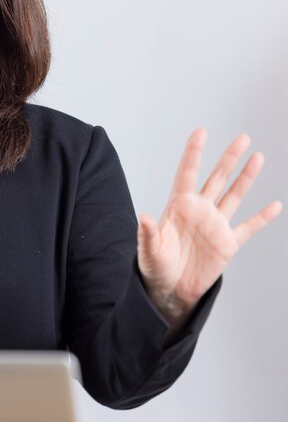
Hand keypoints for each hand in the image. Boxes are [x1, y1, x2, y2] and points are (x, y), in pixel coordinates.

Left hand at [138, 128, 282, 334]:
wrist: (170, 289)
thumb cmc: (154, 266)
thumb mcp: (148, 249)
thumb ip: (148, 233)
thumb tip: (145, 217)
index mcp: (178, 206)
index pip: (187, 173)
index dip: (194, 152)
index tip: (202, 131)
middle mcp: (199, 210)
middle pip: (216, 178)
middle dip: (229, 158)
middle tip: (242, 138)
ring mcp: (215, 225)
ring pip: (234, 195)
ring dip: (246, 178)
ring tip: (258, 157)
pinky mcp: (228, 243)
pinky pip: (249, 227)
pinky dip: (262, 217)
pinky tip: (275, 205)